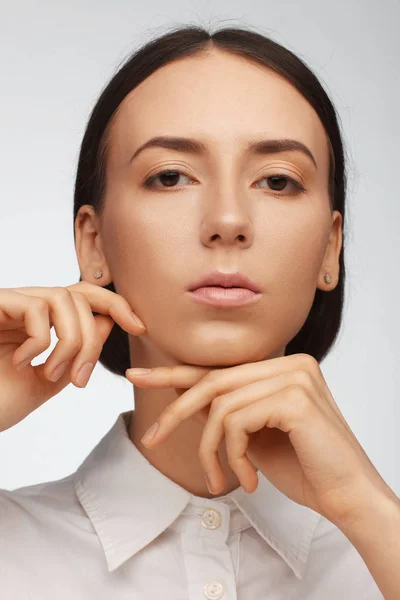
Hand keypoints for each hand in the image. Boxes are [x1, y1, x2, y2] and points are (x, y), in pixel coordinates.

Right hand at [0, 282, 145, 432]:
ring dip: (71, 341)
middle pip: (80, 295)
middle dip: (93, 336)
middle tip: (81, 378)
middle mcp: (24, 308)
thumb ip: (77, 353)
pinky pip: (34, 306)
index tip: (140, 327)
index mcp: (40, 323)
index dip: (116, 305)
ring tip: (53, 374)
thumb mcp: (49, 381)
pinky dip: (41, 339)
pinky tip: (23, 361)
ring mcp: (7, 305)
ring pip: (62, 298)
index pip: (84, 297)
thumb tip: (110, 322)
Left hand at [126, 353, 395, 528]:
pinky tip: (250, 479)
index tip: (137, 375)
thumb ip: (227, 409)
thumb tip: (187, 394)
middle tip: (152, 439)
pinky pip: (237, 421)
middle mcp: (291, 363)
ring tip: (223, 478)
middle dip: (176, 413)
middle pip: (213, 382)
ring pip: (220, 405)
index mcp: (283, 367)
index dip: (173, 373)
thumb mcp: (255, 435)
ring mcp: (295, 376)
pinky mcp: (296, 397)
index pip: (219, 368)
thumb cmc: (304, 468)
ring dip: (212, 449)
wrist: (347, 498)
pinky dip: (233, 455)